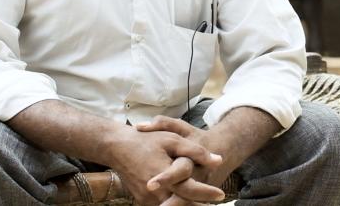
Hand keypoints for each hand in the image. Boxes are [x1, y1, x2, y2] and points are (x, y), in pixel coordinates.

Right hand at [109, 127, 225, 205]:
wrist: (118, 147)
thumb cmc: (147, 141)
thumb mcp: (173, 140)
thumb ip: (196, 152)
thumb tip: (218, 160)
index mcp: (164, 176)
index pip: (190, 191)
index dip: (206, 194)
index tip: (220, 194)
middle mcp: (154, 192)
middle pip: (181, 205)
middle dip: (197, 205)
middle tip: (214, 203)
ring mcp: (146, 199)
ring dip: (186, 205)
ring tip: (202, 203)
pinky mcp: (142, 200)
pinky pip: (161, 205)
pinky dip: (174, 204)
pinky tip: (186, 200)